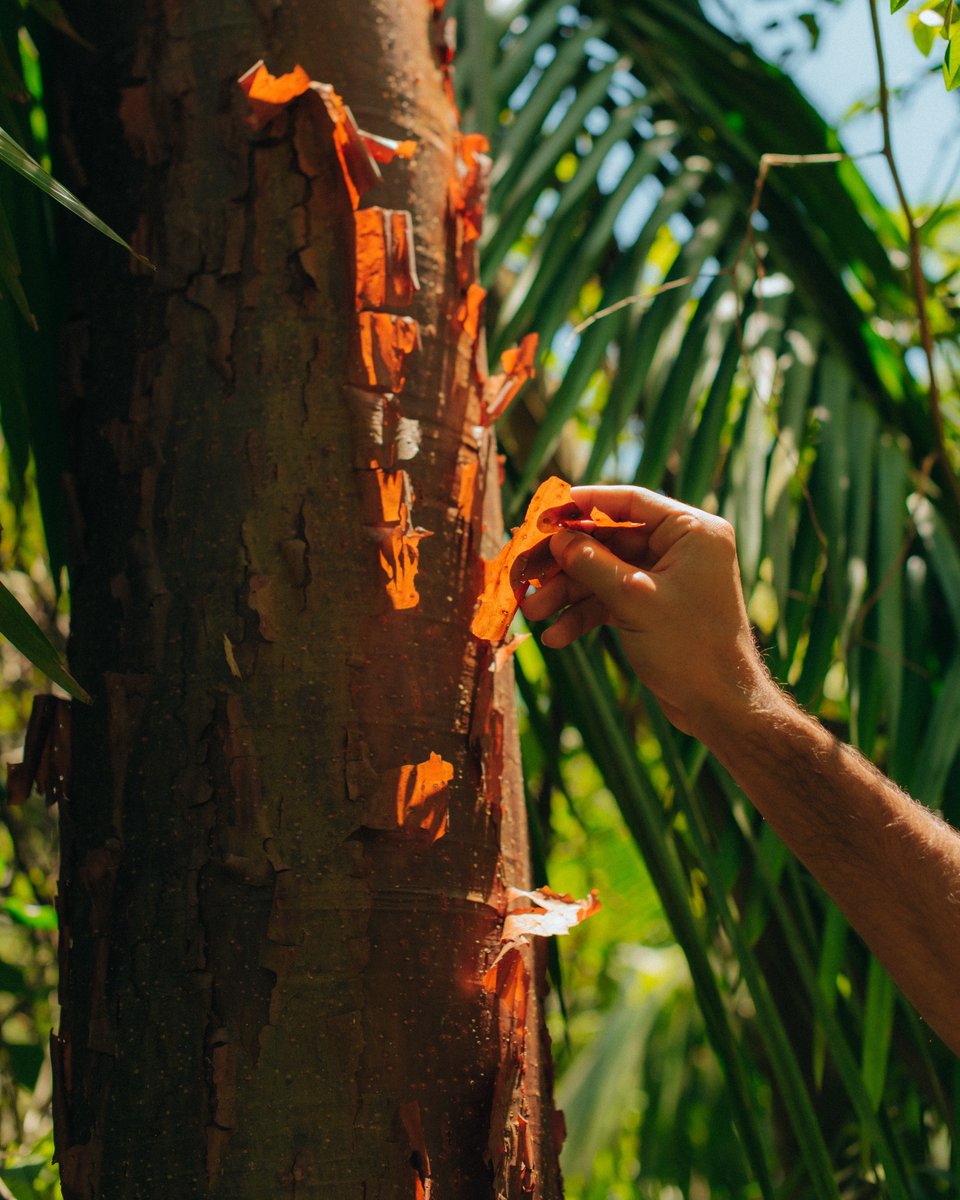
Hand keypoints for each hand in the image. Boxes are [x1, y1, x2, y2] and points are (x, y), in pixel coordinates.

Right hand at [520, 485, 776, 740]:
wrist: (719, 707)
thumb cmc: (691, 648)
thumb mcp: (634, 599)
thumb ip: (592, 563)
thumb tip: (556, 538)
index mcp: (691, 532)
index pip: (630, 502)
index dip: (583, 504)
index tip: (545, 513)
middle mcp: (680, 549)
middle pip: (608, 540)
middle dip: (565, 561)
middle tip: (526, 570)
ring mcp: (665, 579)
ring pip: (603, 573)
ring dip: (567, 592)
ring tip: (533, 611)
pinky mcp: (652, 608)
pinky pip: (610, 600)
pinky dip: (583, 615)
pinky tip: (556, 636)